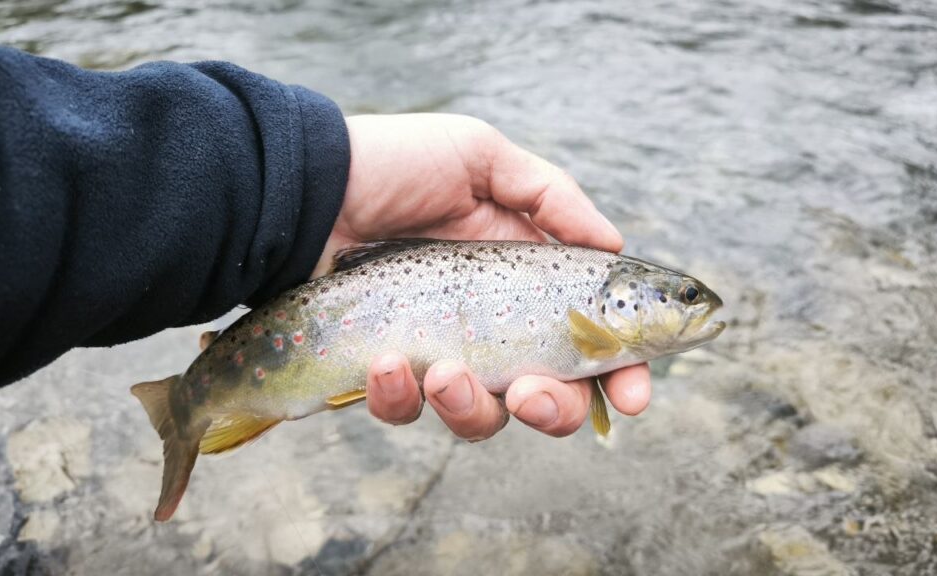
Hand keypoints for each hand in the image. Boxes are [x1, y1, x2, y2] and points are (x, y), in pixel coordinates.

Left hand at [314, 113, 650, 439]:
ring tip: (443, 371)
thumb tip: (612, 246)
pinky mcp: (384, 373)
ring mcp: (437, 353)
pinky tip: (386, 361)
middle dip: (552, 410)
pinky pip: (405, 410)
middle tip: (529, 395)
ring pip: (479, 417)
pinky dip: (400, 395)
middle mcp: (488, 323)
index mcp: (523, 277)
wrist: (302, 188)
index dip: (619, 373)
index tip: (634, 396)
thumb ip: (550, 197)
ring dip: (471, 407)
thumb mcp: (479, 156)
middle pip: (545, 396)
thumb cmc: (391, 164)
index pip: (586, 338)